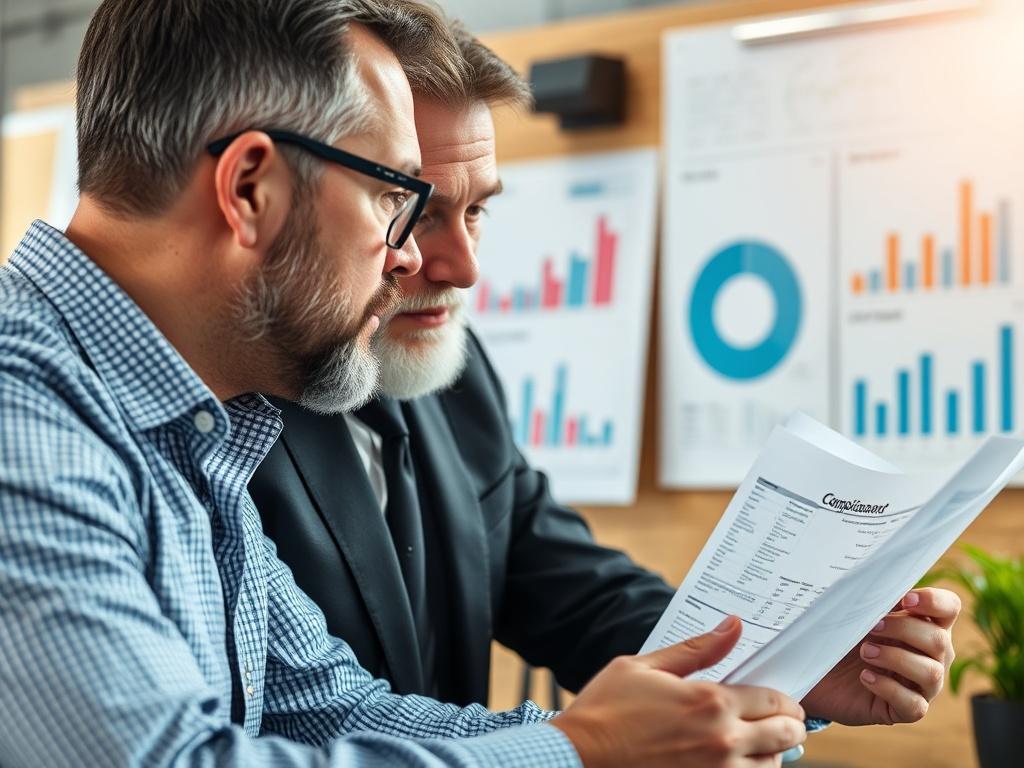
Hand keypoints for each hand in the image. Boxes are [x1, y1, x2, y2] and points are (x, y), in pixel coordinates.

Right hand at [552, 616, 805, 767]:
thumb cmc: (605, 709)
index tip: (783, 701)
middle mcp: (722, 740)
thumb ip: (696, 649)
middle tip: (784, 722)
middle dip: (790, 725)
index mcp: (710, 702)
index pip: (773, 700)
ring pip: (771, 766)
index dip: (785, 700)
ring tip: (760, 744)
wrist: (578, 757)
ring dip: (772, 754)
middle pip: (784, 735)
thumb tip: (734, 624)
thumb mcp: (645, 666)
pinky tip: (738, 762)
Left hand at [801, 587, 959, 725]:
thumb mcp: (857, 615)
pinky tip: (866, 677)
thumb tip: (880, 584)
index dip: (935, 601)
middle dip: (903, 629)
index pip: (950, 608)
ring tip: (865, 652)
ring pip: (931, 673)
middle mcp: (933, 655)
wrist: (821, 671)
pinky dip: (888, 688)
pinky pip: (914, 705)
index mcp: (925, 624)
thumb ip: (874, 600)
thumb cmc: (845, 637)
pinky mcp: (907, 710)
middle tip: (871, 627)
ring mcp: (923, 685)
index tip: (905, 599)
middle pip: (939, 640)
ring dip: (895, 658)